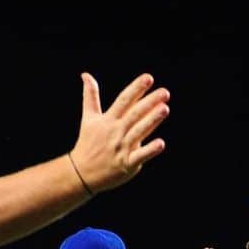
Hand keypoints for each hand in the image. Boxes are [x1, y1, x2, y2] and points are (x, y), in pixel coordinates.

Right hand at [67, 73, 169, 193]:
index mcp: (108, 120)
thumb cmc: (88, 143)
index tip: (149, 78)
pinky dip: (149, 150)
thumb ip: (90, 96)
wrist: (82, 173)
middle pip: (134, 114)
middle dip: (149, 102)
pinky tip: (161, 143)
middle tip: (165, 92)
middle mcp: (116, 132)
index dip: (136, 88)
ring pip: (139, 132)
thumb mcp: (88, 118)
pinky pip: (140, 156)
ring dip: (152, 120)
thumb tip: (86, 74)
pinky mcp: (126, 164)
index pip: (124, 100)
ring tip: (165, 108)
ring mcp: (121, 148)